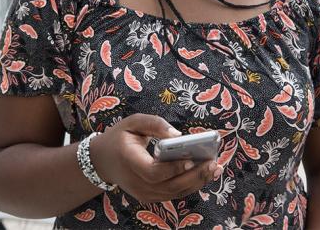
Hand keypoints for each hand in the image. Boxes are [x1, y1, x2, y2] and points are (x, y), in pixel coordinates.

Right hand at [89, 114, 222, 202]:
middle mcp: (136, 183)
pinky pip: (173, 193)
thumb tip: (178, 135)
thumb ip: (154, 124)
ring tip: (216, 168)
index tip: (192, 158)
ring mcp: (143, 193)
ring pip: (174, 193)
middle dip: (194, 175)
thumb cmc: (120, 137)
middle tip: (214, 163)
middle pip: (169, 186)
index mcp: (129, 161)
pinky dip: (191, 185)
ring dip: (197, 182)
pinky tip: (206, 174)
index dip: (173, 168)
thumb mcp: (132, 122)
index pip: (153, 172)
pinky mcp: (150, 197)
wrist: (103, 161)